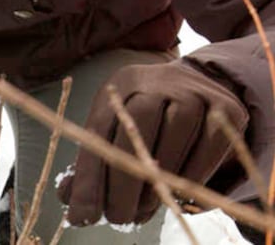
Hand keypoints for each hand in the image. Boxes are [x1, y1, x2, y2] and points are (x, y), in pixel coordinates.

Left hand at [57, 63, 248, 224]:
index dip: (89, 175)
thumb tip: (70, 201)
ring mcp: (192, 90)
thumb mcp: (116, 129)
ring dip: (158, 179)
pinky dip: (193, 174)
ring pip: (175, 132)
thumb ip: (95, 163)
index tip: (82, 215)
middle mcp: (155, 79)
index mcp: (120, 85)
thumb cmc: (147, 119)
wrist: (200, 86)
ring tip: (143, 210)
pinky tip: (177, 194)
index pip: (99, 129)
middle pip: (136, 126)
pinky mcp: (226, 105)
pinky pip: (210, 144)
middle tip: (118, 217)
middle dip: (123, 180)